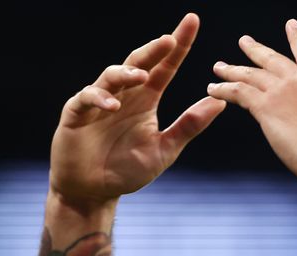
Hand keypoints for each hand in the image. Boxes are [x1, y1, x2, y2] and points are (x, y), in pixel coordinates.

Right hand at [49, 12, 225, 206]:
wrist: (92, 192)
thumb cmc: (126, 170)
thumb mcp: (165, 149)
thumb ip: (189, 125)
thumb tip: (220, 101)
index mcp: (145, 100)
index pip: (164, 67)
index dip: (178, 46)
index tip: (192, 22)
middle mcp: (123, 95)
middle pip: (139, 63)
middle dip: (153, 49)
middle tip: (170, 39)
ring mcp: (98, 102)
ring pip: (112, 76)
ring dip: (126, 73)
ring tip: (141, 76)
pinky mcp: (76, 114)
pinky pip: (87, 98)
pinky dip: (99, 98)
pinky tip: (113, 106)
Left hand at [208, 19, 296, 185]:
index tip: (291, 24)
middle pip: (272, 60)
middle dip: (255, 50)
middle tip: (243, 41)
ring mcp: (281, 92)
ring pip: (250, 75)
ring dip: (232, 70)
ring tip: (219, 67)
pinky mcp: (266, 107)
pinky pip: (238, 93)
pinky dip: (224, 89)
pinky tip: (213, 89)